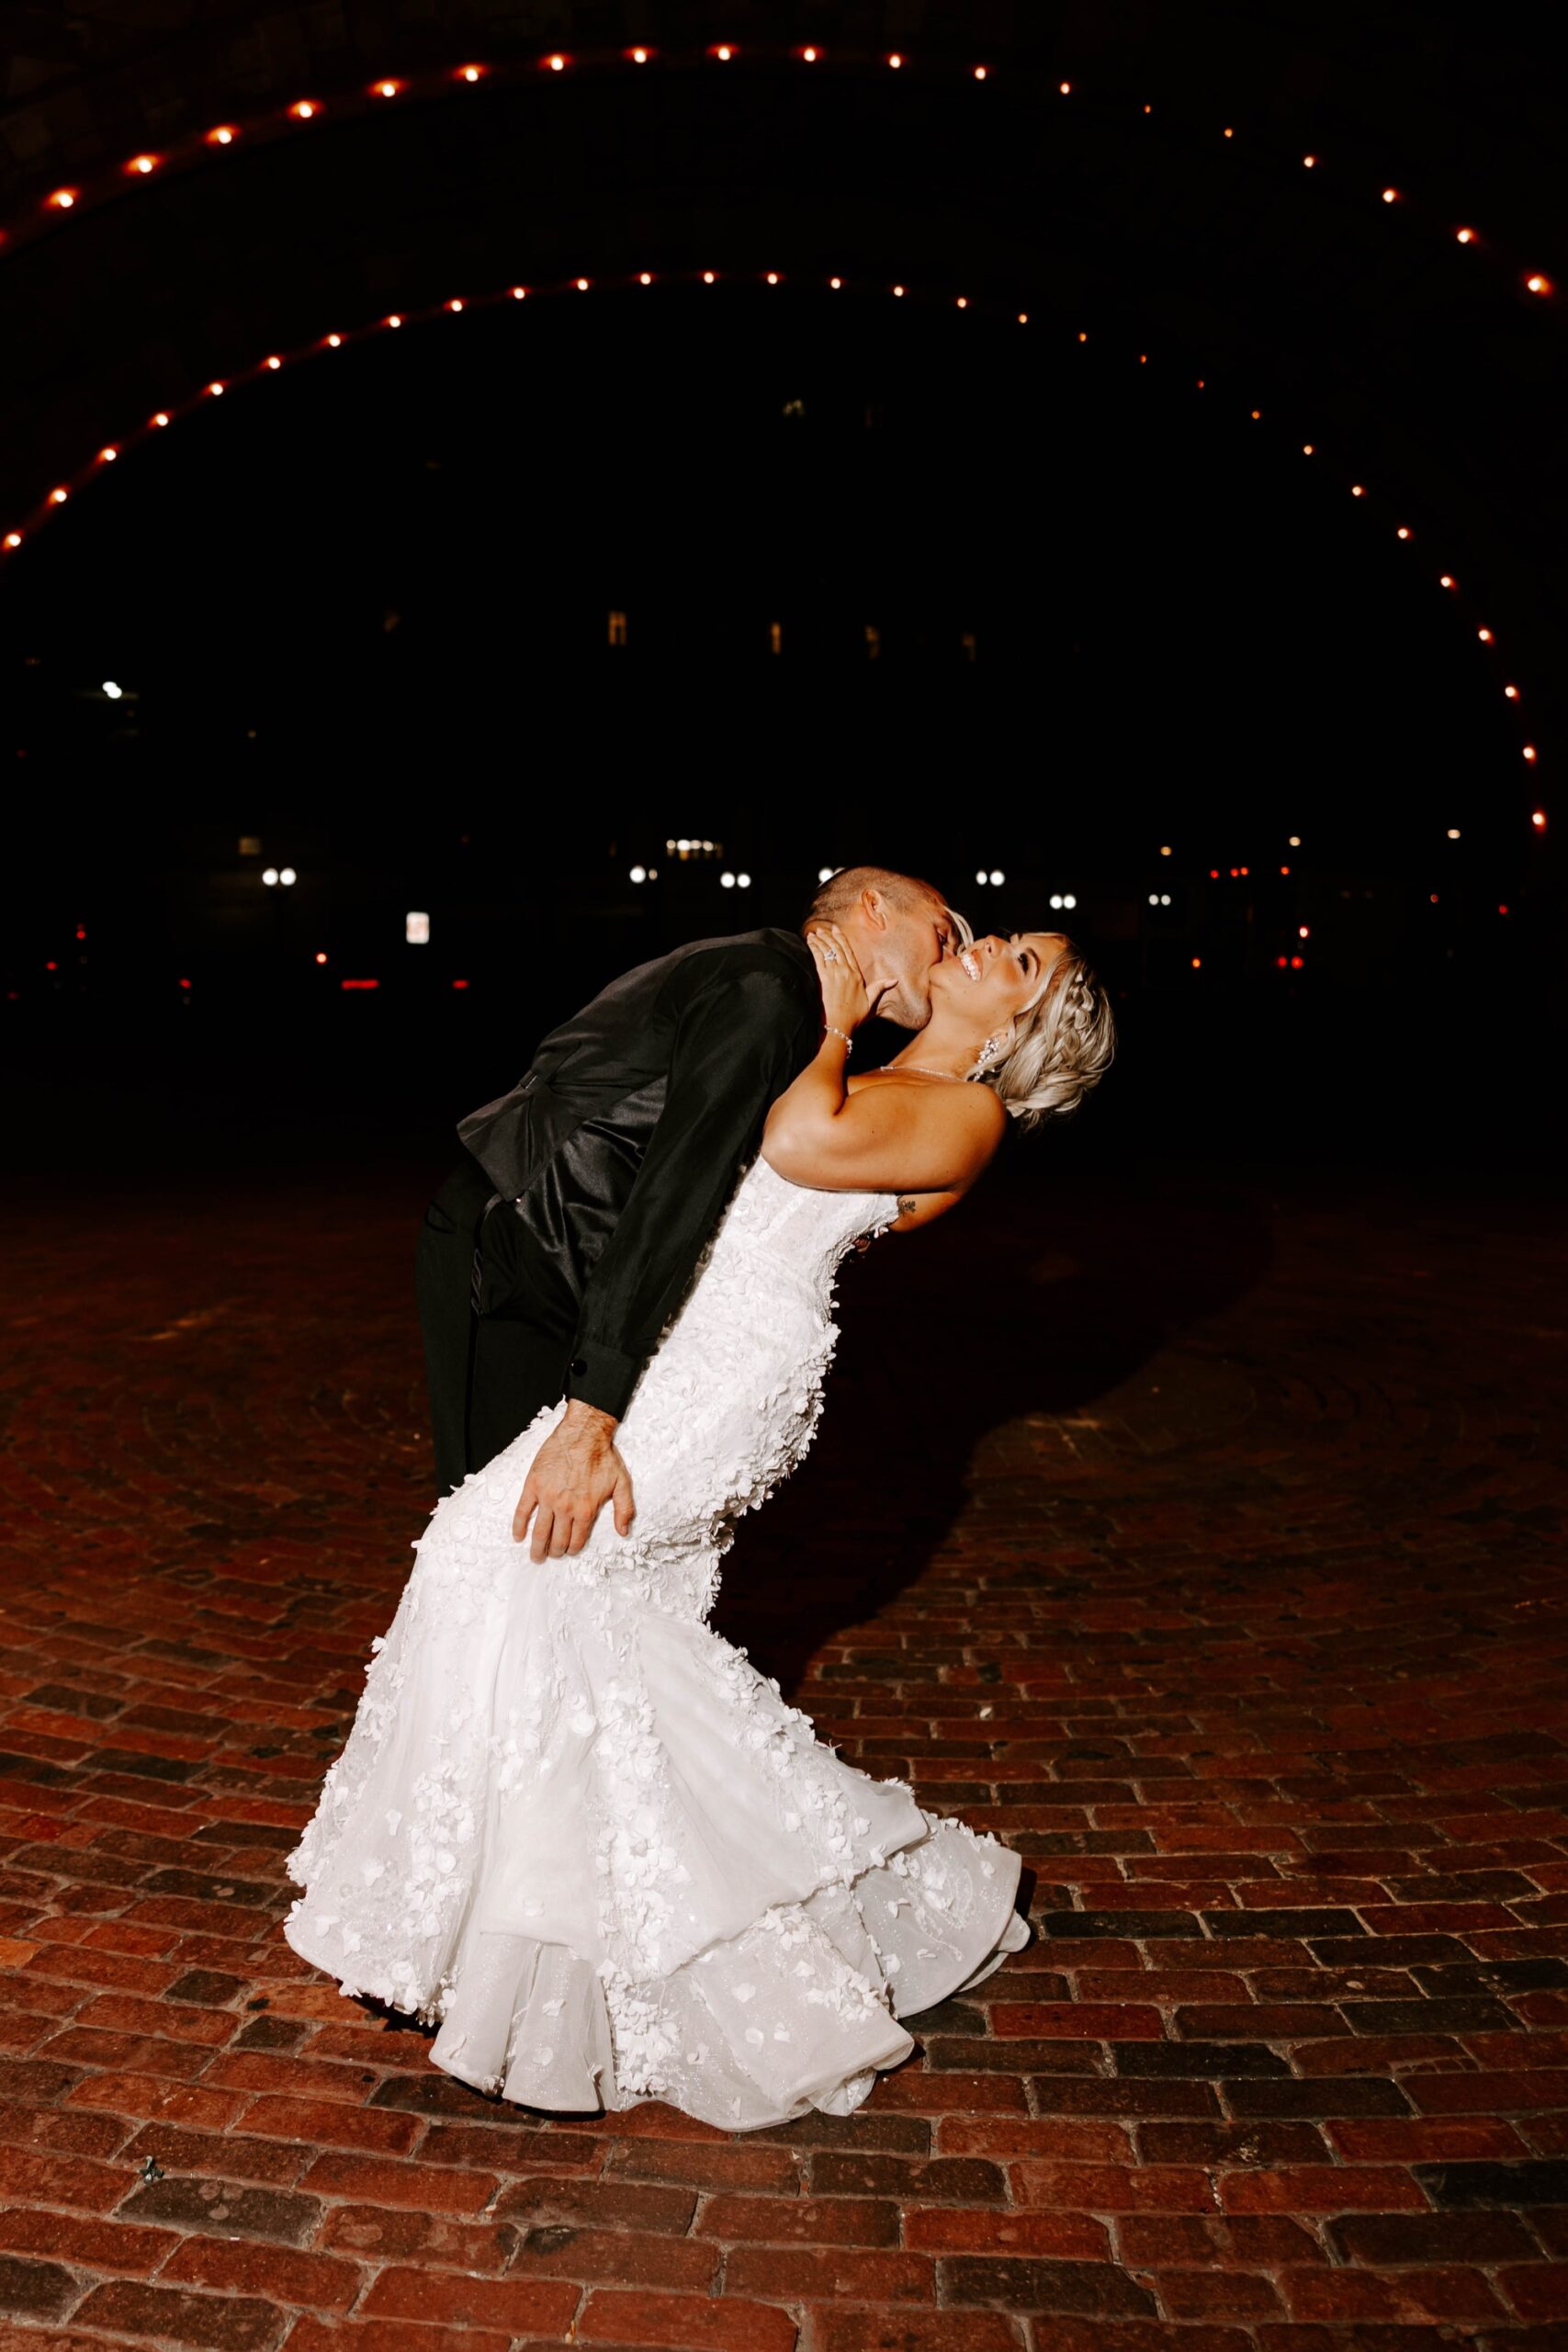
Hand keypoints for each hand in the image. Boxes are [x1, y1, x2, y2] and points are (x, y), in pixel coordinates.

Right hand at [512, 1401, 635, 1561]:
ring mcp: (547, 1497)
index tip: (570, 1551)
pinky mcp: (533, 1485)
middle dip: (555, 1552)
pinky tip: (518, 1536)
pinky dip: (518, 1526)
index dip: (573, 1549)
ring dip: (537, 1547)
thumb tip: (623, 1532)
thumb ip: (624, 1510)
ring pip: (539, 1531)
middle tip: (552, 1555)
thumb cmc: (603, 1456)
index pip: (577, 1540)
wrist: (584, 1433)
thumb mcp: (622, 1483)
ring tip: (536, 1556)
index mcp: (586, 1510)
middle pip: (557, 1540)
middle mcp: (565, 1507)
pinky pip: (522, 1511)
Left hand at [805, 922, 871, 1036]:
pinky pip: (818, 958)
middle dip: (829, 936)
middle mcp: (845, 971)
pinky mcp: (823, 978)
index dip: (842, 938)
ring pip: (826, 951)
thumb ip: (879, 988)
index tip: (836, 929)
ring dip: (819, 940)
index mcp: (856, 975)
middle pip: (836, 948)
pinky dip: (814, 948)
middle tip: (822, 928)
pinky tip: (810, 942)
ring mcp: (834, 974)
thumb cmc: (854, 1016)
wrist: (839, 1024)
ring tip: (813, 933)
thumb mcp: (870, 1001)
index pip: (848, 951)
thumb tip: (894, 980)